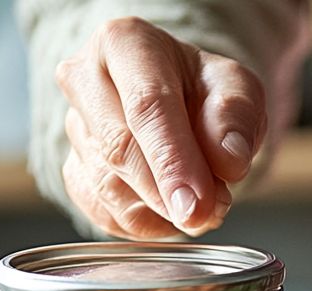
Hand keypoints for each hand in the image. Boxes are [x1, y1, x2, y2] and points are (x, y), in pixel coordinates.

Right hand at [56, 16, 266, 238]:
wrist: (181, 102)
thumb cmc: (205, 90)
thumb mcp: (237, 89)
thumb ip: (235, 119)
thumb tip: (227, 160)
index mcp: (125, 44)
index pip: (147, 106)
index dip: (173, 161)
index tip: (198, 205)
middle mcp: (86, 78)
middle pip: (119, 148)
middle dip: (167, 193)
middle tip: (209, 213)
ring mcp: (74, 127)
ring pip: (109, 187)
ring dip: (161, 211)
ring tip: (203, 205)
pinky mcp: (75, 169)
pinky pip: (103, 212)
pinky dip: (144, 224)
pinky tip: (172, 215)